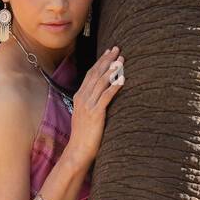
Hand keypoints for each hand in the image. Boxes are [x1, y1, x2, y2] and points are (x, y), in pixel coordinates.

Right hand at [66, 45, 123, 168]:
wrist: (78, 150)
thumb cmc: (83, 136)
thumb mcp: (84, 116)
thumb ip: (90, 104)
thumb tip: (100, 97)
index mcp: (79, 97)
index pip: (90, 74)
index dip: (100, 62)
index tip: (109, 52)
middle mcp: (82, 98)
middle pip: (96, 74)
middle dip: (106, 60)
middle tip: (117, 49)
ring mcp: (88, 106)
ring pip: (101, 83)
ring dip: (112, 70)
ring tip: (121, 60)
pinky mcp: (95, 114)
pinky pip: (106, 97)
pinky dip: (114, 86)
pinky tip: (122, 79)